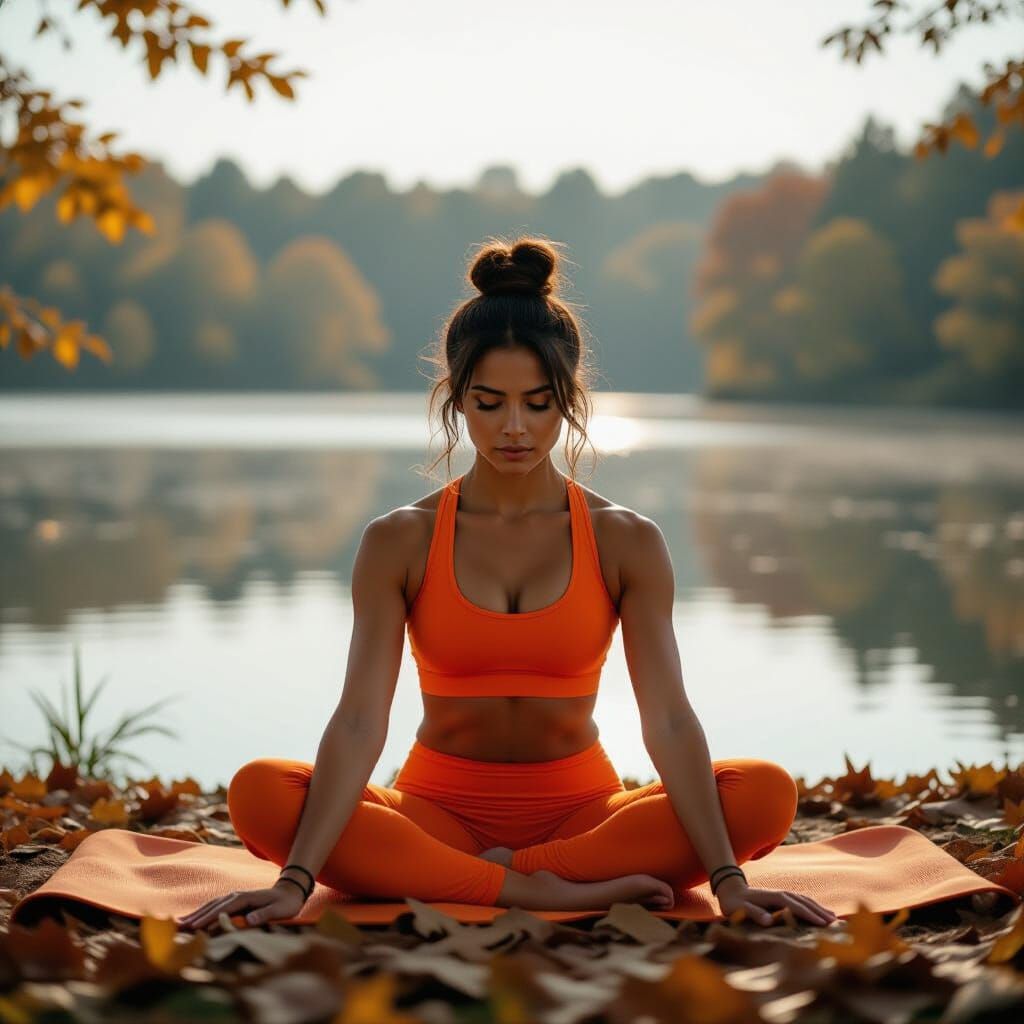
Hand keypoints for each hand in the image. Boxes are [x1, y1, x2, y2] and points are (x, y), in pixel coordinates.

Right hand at [179, 880, 307, 930]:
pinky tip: (195, 918)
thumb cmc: (285, 903)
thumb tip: (249, 919)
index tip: (193, 928)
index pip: (222, 910)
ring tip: (180, 924)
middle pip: (212, 907)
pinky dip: (203, 911)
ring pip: (211, 905)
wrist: (290, 891)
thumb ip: (264, 914)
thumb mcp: (279, 910)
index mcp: (244, 898)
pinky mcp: (235, 900)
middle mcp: (236, 895)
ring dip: (196, 914)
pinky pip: (215, 906)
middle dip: (195, 917)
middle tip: (178, 928)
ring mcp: (234, 897)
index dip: (207, 919)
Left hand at [715, 877, 837, 926]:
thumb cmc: (734, 903)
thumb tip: (768, 921)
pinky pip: (802, 902)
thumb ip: (753, 913)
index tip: (823, 924)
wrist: (731, 889)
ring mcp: (783, 894)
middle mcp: (782, 894)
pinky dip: (813, 907)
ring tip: (834, 918)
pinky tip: (820, 912)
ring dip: (819, 909)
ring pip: (806, 901)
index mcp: (775, 897)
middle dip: (820, 912)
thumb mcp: (740, 909)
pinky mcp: (782, 898)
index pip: (797, 907)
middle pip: (805, 902)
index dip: (810, 915)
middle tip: (836, 923)